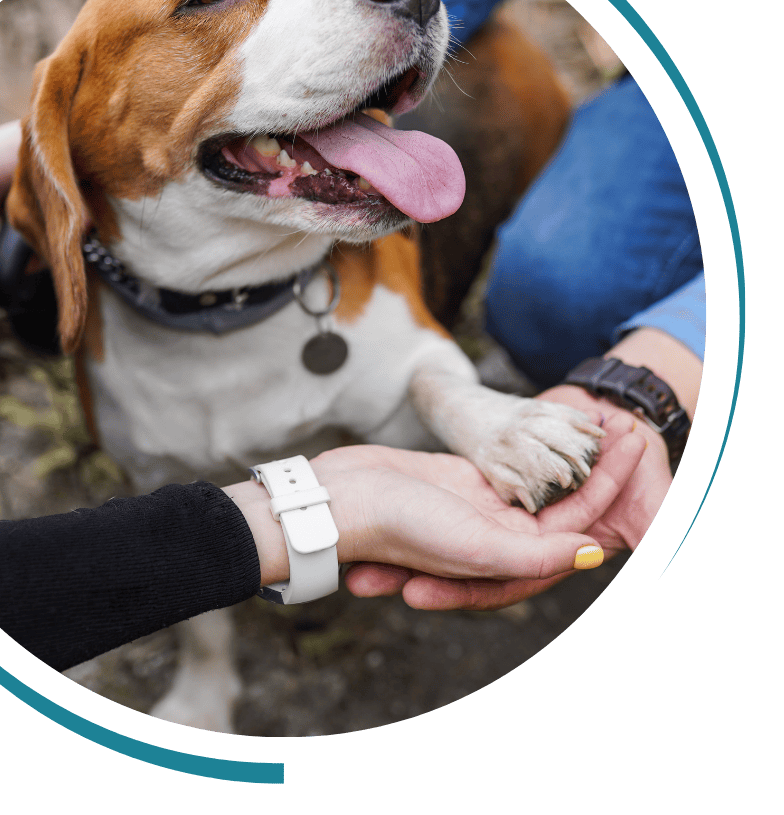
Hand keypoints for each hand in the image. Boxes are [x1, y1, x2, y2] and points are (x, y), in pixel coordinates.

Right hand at [343, 408, 648, 609]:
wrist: (341, 500)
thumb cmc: (401, 526)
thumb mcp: (477, 545)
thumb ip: (538, 554)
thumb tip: (597, 553)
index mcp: (509, 557)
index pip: (577, 523)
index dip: (612, 485)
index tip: (638, 444)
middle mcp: (500, 535)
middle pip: (565, 502)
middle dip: (600, 468)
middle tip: (630, 426)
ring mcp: (481, 506)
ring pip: (541, 482)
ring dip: (571, 454)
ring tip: (599, 423)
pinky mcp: (462, 481)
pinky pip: (511, 465)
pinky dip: (535, 445)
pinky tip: (553, 425)